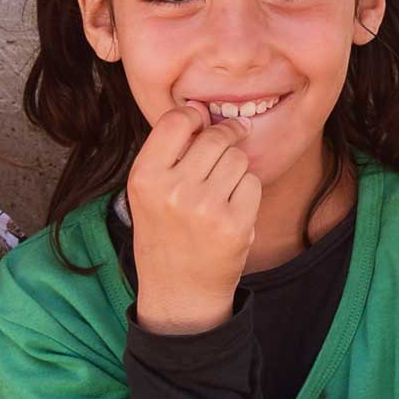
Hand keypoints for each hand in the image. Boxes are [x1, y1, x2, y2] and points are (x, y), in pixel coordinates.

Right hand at [126, 106, 260, 333]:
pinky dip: (247, 192)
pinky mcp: (235, 224)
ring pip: (238, 158)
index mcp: (145, 176)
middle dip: (225, 138)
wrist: (178, 290)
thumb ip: (169, 151)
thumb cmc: (164, 233)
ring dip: (235, 168)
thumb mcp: (148, 192)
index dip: (195, 117)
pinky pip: (253, 183)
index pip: (177, 120)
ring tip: (221, 190)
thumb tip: (200, 109)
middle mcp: (174, 190)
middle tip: (225, 148)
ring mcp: (206, 208)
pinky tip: (231, 209)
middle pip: (215, 137)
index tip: (202, 125)